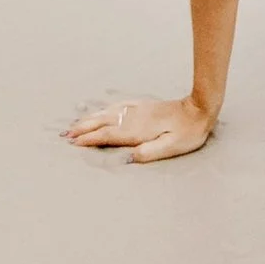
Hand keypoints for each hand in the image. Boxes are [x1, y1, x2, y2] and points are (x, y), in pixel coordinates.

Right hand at [66, 94, 214, 164]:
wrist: (199, 109)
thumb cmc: (187, 133)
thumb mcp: (172, 147)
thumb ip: (150, 152)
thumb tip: (130, 157)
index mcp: (138, 131)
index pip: (109, 135)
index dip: (91, 139)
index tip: (74, 142)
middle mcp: (134, 118)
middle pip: (103, 123)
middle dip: (84, 128)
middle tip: (66, 135)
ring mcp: (138, 110)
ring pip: (108, 113)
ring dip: (91, 118)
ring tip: (76, 123)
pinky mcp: (143, 106)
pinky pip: (119, 105)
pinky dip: (105, 109)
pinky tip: (101, 110)